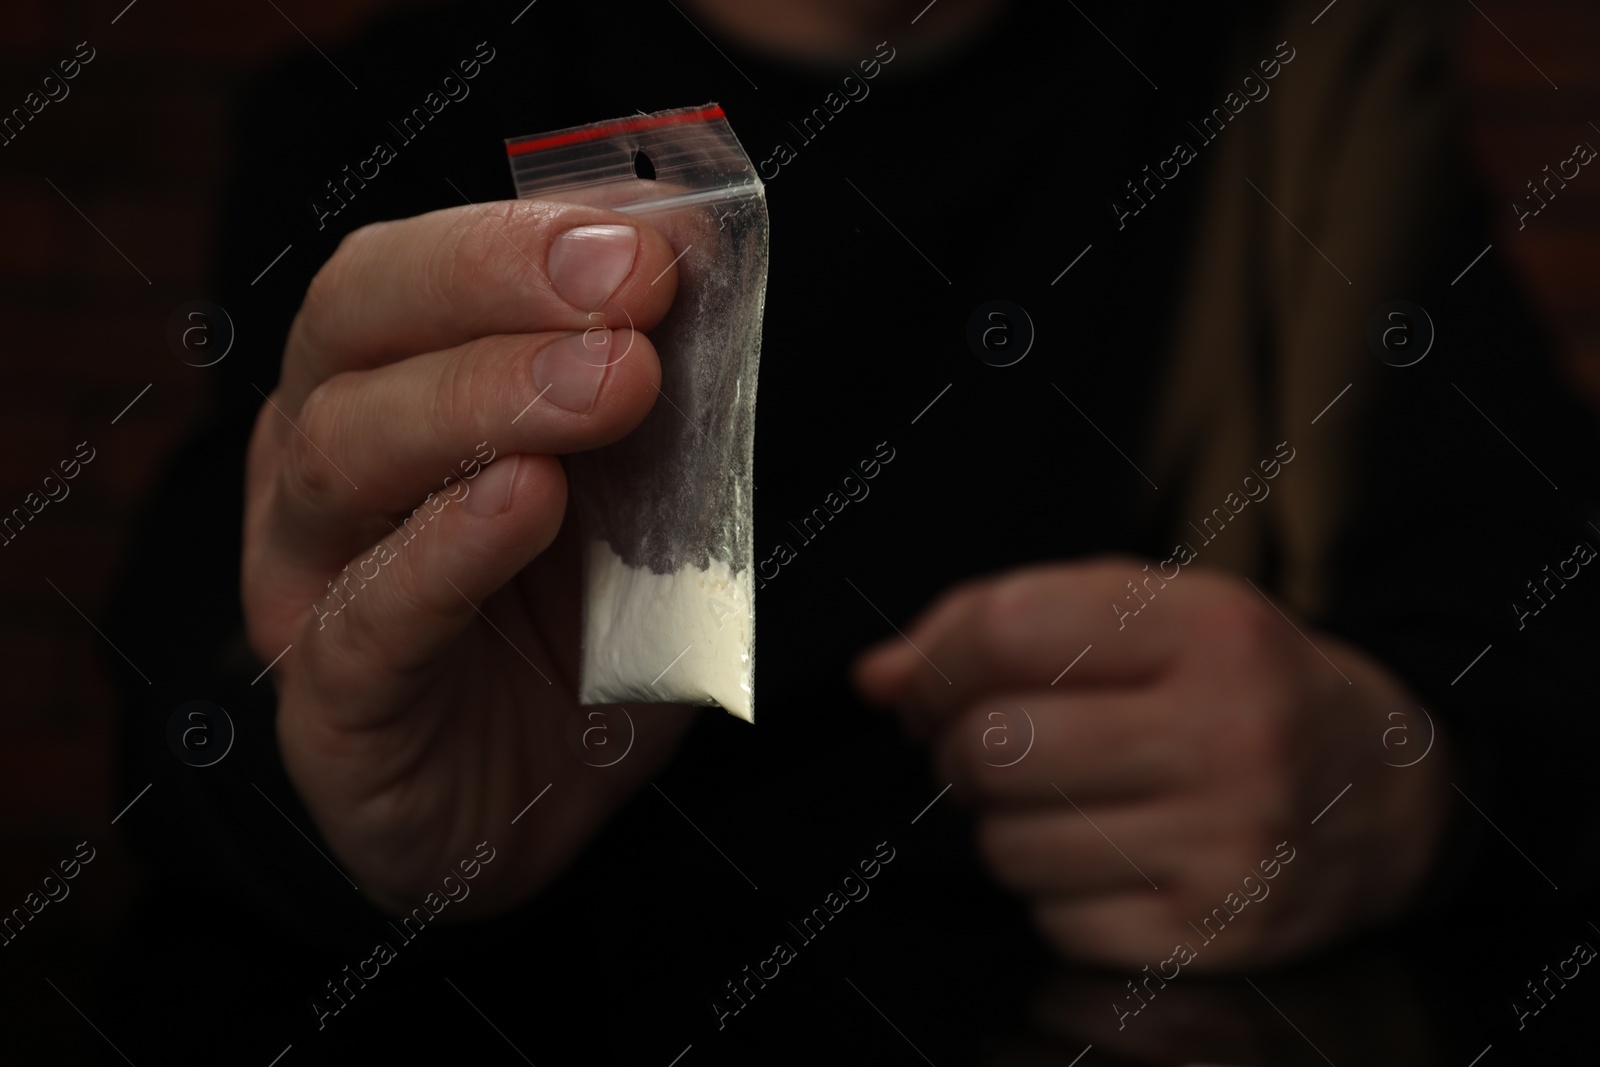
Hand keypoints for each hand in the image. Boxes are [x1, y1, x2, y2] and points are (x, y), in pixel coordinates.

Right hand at [242, 200, 696, 917]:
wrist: (541, 802)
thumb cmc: (578, 625)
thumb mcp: (637, 490)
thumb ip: (652, 383)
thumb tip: (695, 242)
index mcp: (381, 388)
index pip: (409, 274)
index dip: (517, 239)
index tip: (647, 242)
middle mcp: (322, 468)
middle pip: (354, 330)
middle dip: (493, 285)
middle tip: (630, 293)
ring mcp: (310, 586)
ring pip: (344, 456)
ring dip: (483, 400)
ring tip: (612, 385)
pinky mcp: (332, 709)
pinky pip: (371, 620)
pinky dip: (447, 550)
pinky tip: (524, 502)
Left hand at [852, 558, 1451, 968]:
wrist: (1385, 789)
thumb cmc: (1236, 683)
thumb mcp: (1146, 614)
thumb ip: (1002, 621)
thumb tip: (876, 679)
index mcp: (1208, 629)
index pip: (1008, 631)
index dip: (935, 663)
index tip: (925, 687)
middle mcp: (1231, 735)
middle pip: (995, 747)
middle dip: (958, 749)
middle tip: (988, 745)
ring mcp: (1230, 846)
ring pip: (1009, 845)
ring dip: (1004, 823)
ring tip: (1063, 797)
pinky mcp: (1219, 936)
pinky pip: (1054, 921)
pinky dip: (1055, 891)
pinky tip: (1109, 855)